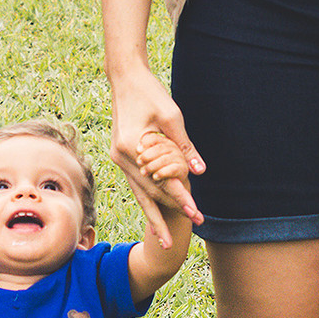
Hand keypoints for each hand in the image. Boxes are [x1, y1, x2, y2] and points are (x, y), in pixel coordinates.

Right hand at [110, 66, 204, 247]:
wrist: (124, 78)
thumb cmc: (151, 93)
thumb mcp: (172, 117)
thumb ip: (184, 147)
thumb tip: (200, 172)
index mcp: (132, 147)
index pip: (161, 180)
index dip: (180, 197)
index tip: (196, 214)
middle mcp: (121, 157)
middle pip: (148, 193)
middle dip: (169, 214)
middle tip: (190, 228)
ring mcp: (118, 158)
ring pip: (138, 193)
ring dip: (153, 215)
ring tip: (165, 239)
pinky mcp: (120, 156)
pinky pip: (135, 184)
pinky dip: (145, 200)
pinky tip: (154, 216)